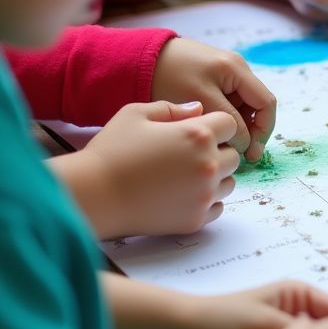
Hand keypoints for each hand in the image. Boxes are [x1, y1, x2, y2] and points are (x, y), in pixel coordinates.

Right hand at [64, 101, 238, 238]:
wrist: (92, 196)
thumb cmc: (111, 151)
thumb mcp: (137, 114)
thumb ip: (173, 108)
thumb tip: (197, 110)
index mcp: (199, 134)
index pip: (231, 124)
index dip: (216, 126)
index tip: (197, 132)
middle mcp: (208, 164)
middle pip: (234, 154)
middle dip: (217, 151)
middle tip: (188, 155)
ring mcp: (204, 195)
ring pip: (229, 181)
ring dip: (214, 177)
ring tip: (184, 175)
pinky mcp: (195, 220)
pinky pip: (218, 207)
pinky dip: (206, 200)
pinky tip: (183, 194)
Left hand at [152, 37, 276, 161]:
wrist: (141, 58)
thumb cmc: (169, 76)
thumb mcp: (200, 99)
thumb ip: (227, 119)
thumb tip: (245, 143)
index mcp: (238, 69)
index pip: (266, 103)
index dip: (263, 131)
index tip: (250, 156)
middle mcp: (238, 69)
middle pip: (256, 106)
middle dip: (251, 132)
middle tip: (237, 157)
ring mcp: (227, 74)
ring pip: (243, 107)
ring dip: (237, 127)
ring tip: (219, 146)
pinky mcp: (214, 80)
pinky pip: (229, 104)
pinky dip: (225, 120)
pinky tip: (210, 134)